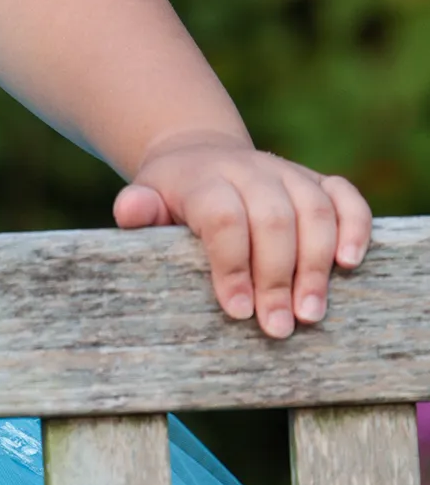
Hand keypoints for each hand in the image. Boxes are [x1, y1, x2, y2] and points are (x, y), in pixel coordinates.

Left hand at [113, 135, 370, 337]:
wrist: (199, 157)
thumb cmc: (171, 196)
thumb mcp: (146, 199)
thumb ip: (139, 209)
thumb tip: (131, 212)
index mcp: (204, 179)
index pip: (224, 216)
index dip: (231, 265)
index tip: (236, 311)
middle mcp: (250, 170)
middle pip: (273, 218)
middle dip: (277, 277)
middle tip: (277, 327)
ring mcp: (287, 173)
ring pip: (314, 210)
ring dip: (316, 265)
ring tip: (311, 314)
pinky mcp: (317, 180)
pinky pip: (346, 197)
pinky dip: (354, 226)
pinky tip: (348, 263)